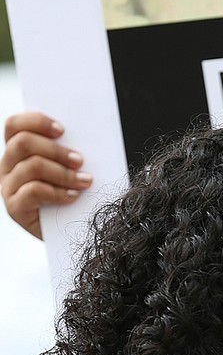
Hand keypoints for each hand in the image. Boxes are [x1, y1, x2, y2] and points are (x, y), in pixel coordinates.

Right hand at [0, 112, 92, 238]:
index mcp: (17, 151)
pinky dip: (57, 192)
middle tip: (79, 160)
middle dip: (56, 150)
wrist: (68, 233)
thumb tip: (82, 135)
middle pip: (22, 143)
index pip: (14, 125)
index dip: (36, 121)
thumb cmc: (71, 195)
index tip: (62, 130)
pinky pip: (34, 191)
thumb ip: (65, 152)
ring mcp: (8, 187)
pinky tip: (72, 197)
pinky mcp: (15, 208)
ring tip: (84, 181)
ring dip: (63, 173)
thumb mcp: (67, 168)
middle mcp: (7, 166)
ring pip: (32, 166)